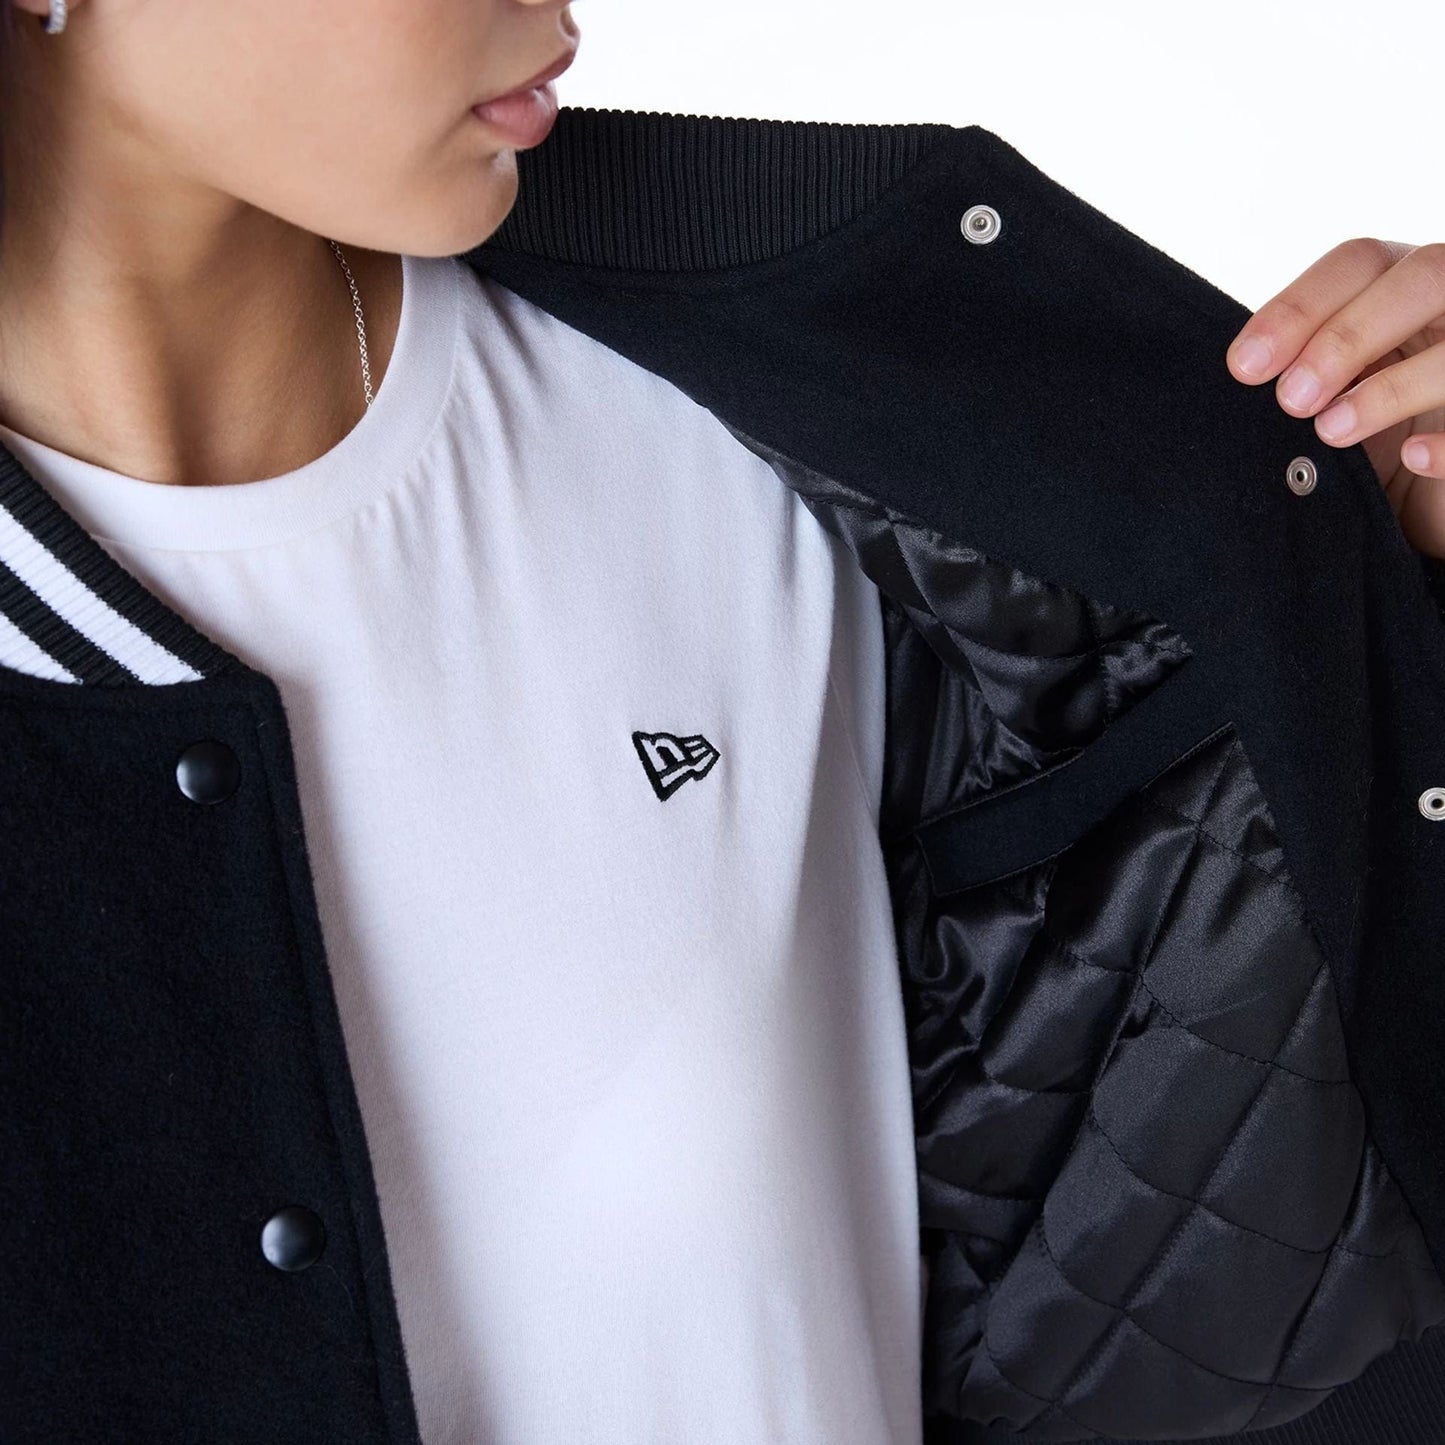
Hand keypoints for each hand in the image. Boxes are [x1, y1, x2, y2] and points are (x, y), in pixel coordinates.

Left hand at [1224, 239, 1444, 559]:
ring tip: (1332, 431)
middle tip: (1290, 401)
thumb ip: (1303, 374)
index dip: (1299, 306)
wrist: (1426, 499)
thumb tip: (1246, 376)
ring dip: (1393, 386)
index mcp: (1405, 286)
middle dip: (1347, 336)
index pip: (1358, 264)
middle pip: (1420, 278)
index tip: (1245, 367)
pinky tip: (1414, 457)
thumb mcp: (1333, 398)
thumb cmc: (1373, 437)